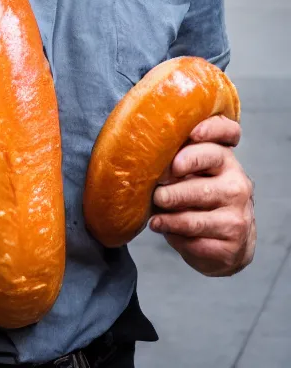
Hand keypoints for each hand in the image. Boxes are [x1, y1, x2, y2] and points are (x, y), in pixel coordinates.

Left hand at [150, 116, 255, 276]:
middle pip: (200, 186)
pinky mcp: (234, 244)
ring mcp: (238, 215)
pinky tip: (167, 232)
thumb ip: (173, 159)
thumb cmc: (197, 196)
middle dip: (172, 193)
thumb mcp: (189, 173)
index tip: (192, 134)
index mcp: (224, 160)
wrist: (227, 240)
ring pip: (194, 219)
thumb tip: (137, 156)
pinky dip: (177, 238)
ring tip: (154, 219)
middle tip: (156, 196)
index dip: (210, 131)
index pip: (226, 136)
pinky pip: (197, 242)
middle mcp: (237, 184)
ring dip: (169, 219)